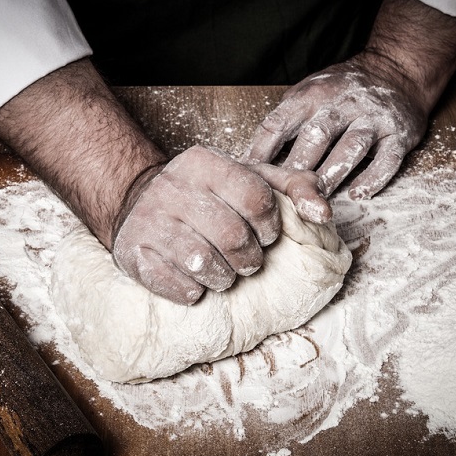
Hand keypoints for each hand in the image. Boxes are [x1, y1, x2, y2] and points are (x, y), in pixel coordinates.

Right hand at [112, 146, 332, 304]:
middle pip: (233, 237)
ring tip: (222, 272)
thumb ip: (296, 187)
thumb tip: (322, 214)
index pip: (257, 199)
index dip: (270, 226)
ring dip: (223, 277)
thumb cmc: (210, 196)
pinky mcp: (133, 253)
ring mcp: (148, 220)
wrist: (141, 203)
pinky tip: (195, 280)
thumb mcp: (253, 179)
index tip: (265, 235)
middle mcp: (172, 186)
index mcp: (204, 163)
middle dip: (249, 259)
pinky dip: (195, 292)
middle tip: (247, 261)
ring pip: (203, 264)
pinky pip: (178, 287)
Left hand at [243, 55, 426, 198]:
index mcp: (313, 94)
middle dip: (298, 166)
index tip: (250, 176)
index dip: (262, 150)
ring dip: (332, 174)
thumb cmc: (342, 90)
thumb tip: (250, 159)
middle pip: (316, 136)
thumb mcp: (308, 92)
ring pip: (351, 147)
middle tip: (283, 194)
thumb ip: (284, 120)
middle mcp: (343, 103)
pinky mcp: (398, 134)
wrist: (396, 72)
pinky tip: (358, 195)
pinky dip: (373, 178)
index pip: (281, 122)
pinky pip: (387, 159)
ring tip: (317, 198)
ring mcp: (372, 118)